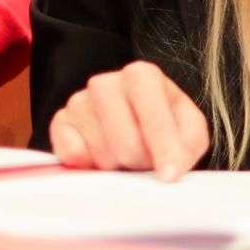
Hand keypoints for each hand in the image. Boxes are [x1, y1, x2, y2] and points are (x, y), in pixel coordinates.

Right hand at [49, 61, 209, 181]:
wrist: (136, 125)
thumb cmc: (166, 124)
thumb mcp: (189, 131)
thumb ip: (189, 145)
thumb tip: (170, 170)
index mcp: (142, 76)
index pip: (152, 116)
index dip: (163, 148)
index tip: (169, 174)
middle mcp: (106, 83)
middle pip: (124, 141)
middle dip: (139, 160)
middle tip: (146, 160)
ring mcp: (79, 101)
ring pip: (100, 152)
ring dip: (117, 165)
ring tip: (126, 155)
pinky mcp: (59, 123)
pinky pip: (72, 156)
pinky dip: (89, 164)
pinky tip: (101, 155)